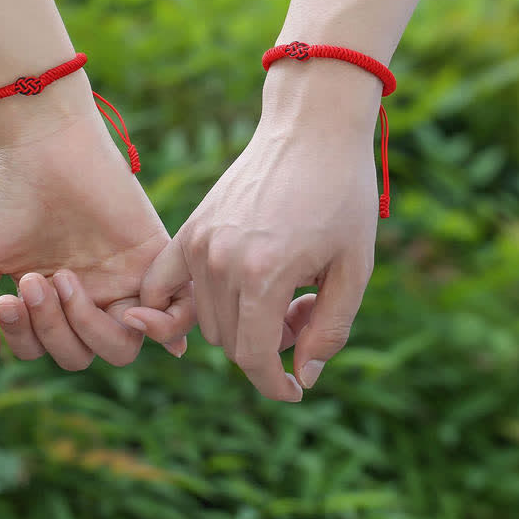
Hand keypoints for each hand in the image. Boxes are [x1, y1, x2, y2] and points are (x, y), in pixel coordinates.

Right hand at [0, 95, 191, 388]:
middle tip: (38, 279)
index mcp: (51, 299)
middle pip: (84, 355)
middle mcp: (90, 295)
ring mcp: (124, 279)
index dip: (27, 337)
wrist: (43, 145)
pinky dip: (165, 328)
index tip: (11, 294)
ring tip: (64, 276)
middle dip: (55, 328)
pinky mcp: (155, 258)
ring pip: (123, 346)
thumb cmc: (6, 197)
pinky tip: (133, 311)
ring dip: (89, 325)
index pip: (46, 350)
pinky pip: (176, 314)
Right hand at [125, 63, 382, 401]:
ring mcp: (199, 242)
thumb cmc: (342, 194)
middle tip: (305, 313)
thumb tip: (302, 377)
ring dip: (239, 325)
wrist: (311, 130)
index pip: (252, 357)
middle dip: (268, 346)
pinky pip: (163, 283)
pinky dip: (172, 306)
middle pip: (229, 341)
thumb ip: (329, 329)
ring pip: (205, 319)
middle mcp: (221, 261)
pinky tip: (191, 309)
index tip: (293, 389)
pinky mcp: (190, 226)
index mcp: (264, 275)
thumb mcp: (355, 267)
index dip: (275, 383)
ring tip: (283, 292)